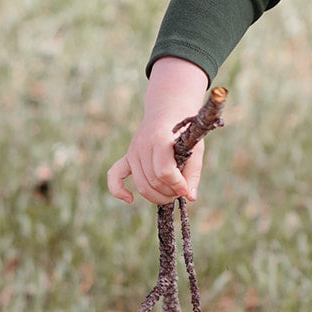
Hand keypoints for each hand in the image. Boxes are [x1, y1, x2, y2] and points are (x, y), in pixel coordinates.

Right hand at [107, 56, 210, 205]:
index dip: (177, 185)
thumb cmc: (185, 132)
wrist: (168, 112)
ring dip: (157, 196)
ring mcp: (132, 151)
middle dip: (169, 193)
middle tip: (181, 192)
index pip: (164, 171)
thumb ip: (193, 173)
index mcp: (160, 139)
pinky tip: (130, 199)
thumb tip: (190, 197)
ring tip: (171, 194)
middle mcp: (142, 145)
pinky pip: (115, 176)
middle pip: (153, 181)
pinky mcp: (127, 157)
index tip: (186, 190)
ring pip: (141, 184)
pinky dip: (118, 190)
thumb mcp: (196, 148)